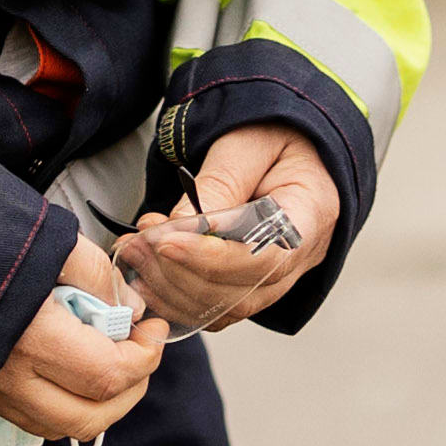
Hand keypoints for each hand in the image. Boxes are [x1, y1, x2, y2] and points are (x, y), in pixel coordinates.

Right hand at [0, 236, 165, 445]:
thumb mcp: (47, 240)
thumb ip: (97, 276)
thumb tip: (129, 312)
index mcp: (32, 338)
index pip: (110, 375)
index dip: (145, 356)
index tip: (152, 328)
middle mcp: (10, 378)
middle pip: (92, 418)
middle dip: (131, 390)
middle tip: (141, 352)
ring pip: (63, 428)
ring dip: (101, 406)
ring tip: (112, 364)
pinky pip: (34, 421)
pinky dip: (66, 406)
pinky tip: (71, 372)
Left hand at [117, 124, 342, 332]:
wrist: (293, 145)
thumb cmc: (274, 136)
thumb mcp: (247, 144)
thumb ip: (218, 184)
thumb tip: (179, 228)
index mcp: (311, 215)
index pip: (266, 258)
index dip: (212, 258)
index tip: (165, 242)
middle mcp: (302, 259)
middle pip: (241, 291)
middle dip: (179, 272)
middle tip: (137, 244)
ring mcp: (280, 279)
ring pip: (225, 308)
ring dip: (171, 288)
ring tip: (133, 253)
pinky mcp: (254, 286)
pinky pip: (216, 309)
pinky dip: (177, 300)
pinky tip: (145, 276)